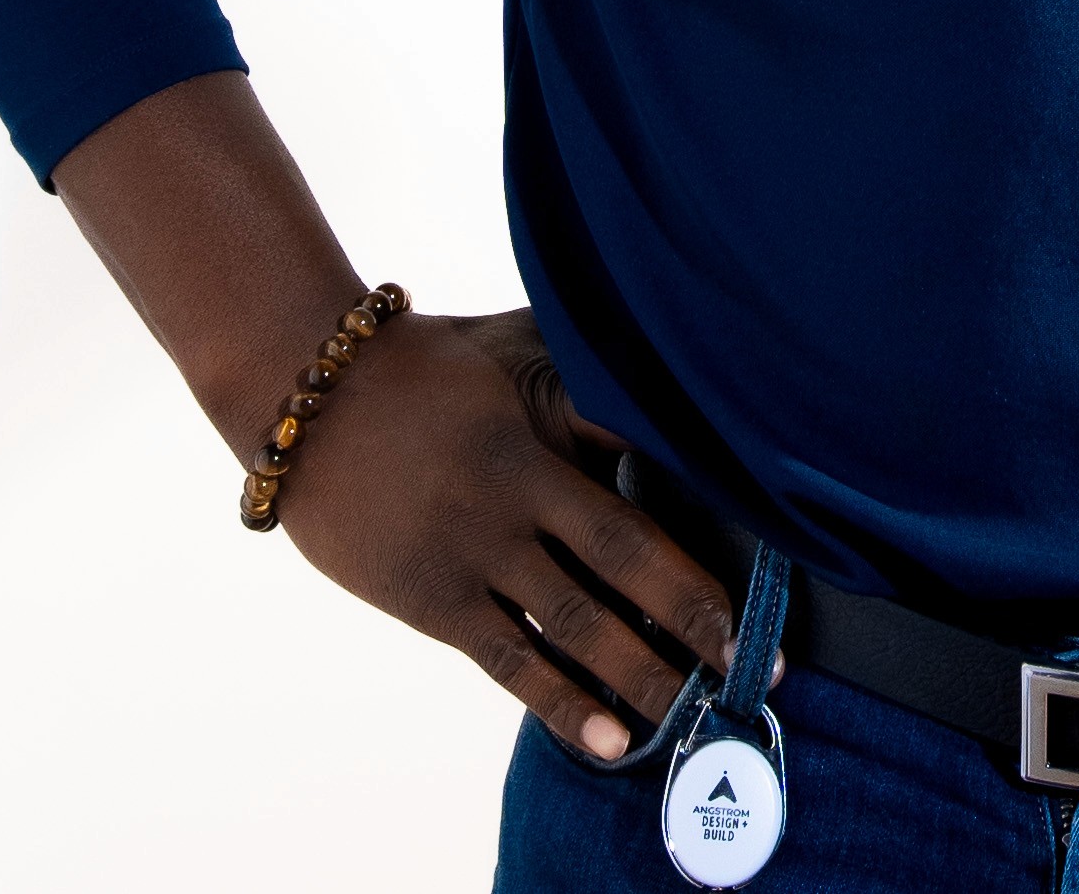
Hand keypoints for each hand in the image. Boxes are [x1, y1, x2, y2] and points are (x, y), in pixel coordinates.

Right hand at [250, 303, 745, 759]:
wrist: (315, 401)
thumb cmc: (433, 361)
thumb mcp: (519, 340)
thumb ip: (588, 365)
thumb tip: (670, 368)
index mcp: (544, 424)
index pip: (642, 465)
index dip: (704, 506)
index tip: (762, 547)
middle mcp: (517, 491)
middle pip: (624, 555)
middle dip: (692, 608)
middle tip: (750, 657)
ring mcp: (475, 551)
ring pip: (574, 620)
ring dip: (641, 670)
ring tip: (697, 710)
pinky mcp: (435, 600)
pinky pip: (511, 660)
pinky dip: (564, 701)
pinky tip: (610, 738)